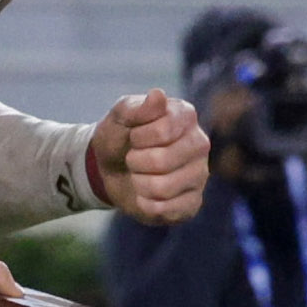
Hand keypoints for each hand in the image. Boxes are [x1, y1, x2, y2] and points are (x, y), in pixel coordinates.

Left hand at [91, 89, 208, 224]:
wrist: (107, 168)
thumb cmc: (118, 137)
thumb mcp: (119, 117)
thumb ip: (136, 107)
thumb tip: (157, 95)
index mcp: (185, 117)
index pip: (163, 131)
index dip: (138, 138)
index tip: (134, 136)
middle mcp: (200, 144)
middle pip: (163, 161)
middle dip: (135, 162)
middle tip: (134, 159)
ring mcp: (199, 175)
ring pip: (163, 188)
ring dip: (138, 184)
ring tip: (139, 176)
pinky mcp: (192, 202)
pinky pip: (167, 210)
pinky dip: (145, 204)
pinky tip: (145, 195)